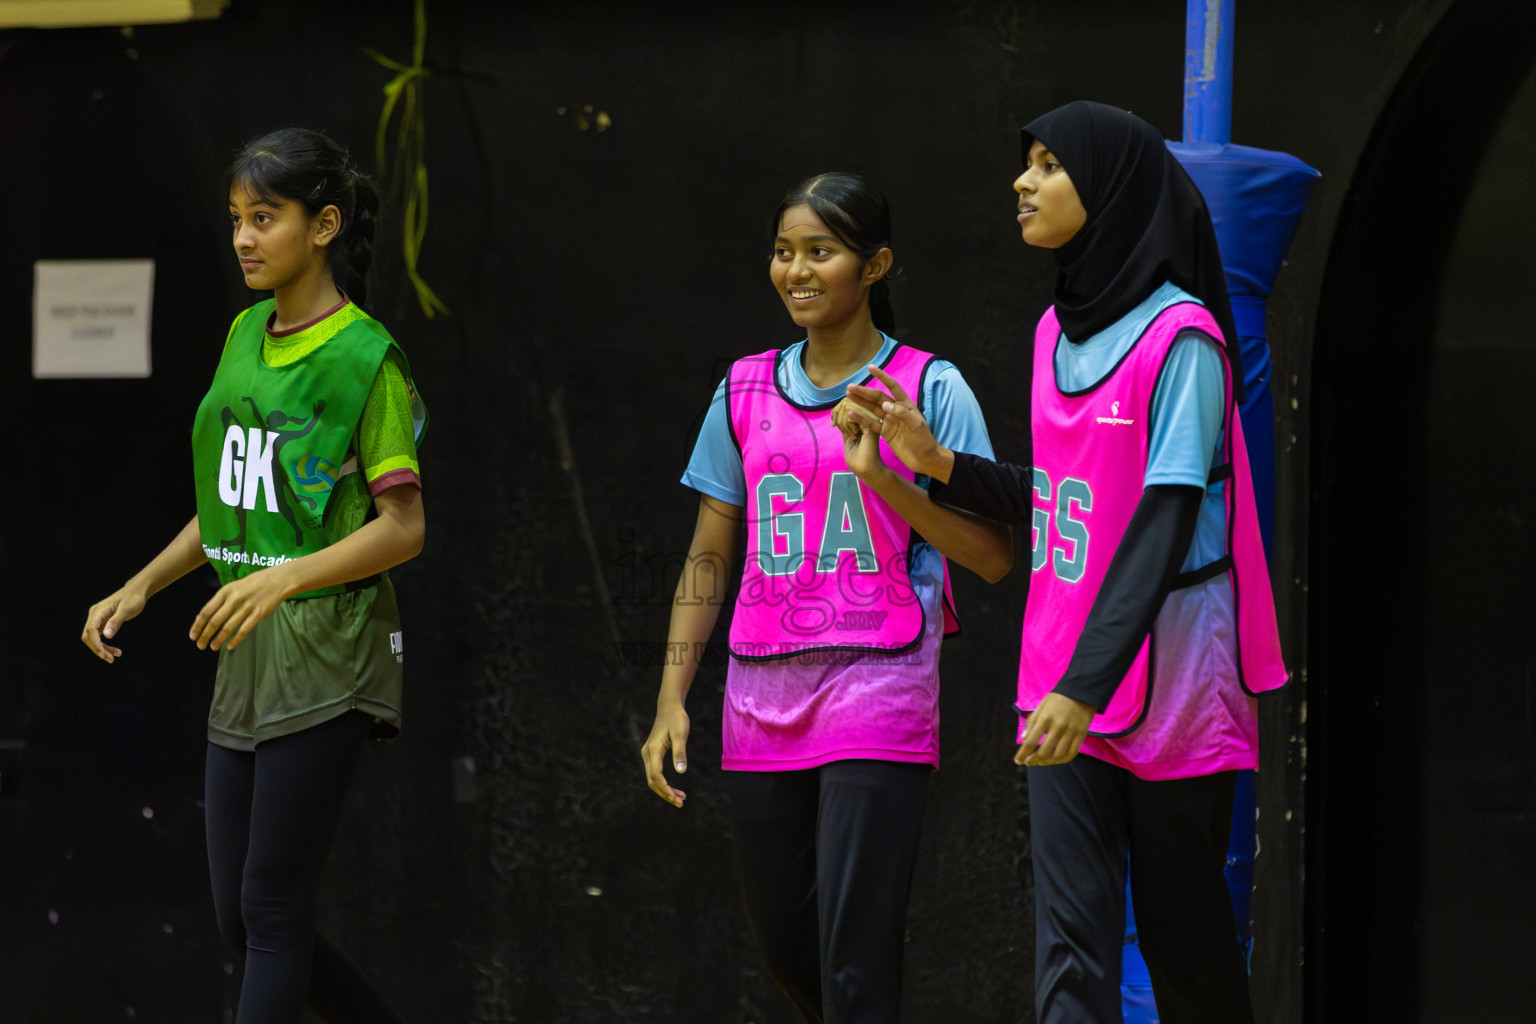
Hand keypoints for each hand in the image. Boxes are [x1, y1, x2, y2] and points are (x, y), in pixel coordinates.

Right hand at [82, 587, 147, 662]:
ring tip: (115, 656)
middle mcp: (94, 615)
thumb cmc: (133, 599)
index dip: (96, 644)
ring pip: (93, 638)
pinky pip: (99, 637)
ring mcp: (97, 619)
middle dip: (97, 649)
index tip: (105, 655)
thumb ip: (116, 621)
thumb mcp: (127, 610)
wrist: (136, 592)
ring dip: (101, 649)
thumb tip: (106, 636)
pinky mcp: (102, 623)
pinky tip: (115, 651)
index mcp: (98, 611)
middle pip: (88, 636)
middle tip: (111, 659)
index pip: (91, 630)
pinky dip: (105, 645)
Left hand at [190, 566, 294, 651]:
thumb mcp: (233, 587)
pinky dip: (236, 640)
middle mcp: (234, 599)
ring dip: (218, 640)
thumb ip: (220, 601)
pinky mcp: (258, 614)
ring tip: (213, 647)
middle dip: (205, 635)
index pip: (206, 611)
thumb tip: (205, 618)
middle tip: (200, 645)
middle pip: (215, 621)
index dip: (198, 625)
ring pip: (228, 627)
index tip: (192, 636)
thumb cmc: (252, 584)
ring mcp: (246, 607)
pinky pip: (244, 630)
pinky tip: (230, 646)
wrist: (276, 580)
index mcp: (225, 592)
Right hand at [641, 701, 690, 806]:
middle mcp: (647, 754)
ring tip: (680, 798)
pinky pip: (655, 773)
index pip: (655, 776)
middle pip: (652, 781)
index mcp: (653, 750)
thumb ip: (680, 752)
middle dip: (665, 793)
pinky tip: (675, 788)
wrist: (669, 706)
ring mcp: (648, 754)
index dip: (665, 788)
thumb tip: (681, 772)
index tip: (676, 797)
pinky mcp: (653, 754)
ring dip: (665, 790)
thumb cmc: (676, 718)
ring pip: (653, 778)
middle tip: (680, 802)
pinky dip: (664, 783)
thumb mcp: (681, 734)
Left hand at [831, 398, 888, 480]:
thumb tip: (838, 410)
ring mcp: (871, 419)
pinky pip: (853, 415)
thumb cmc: (856, 457)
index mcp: (865, 418)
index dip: (836, 410)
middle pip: (847, 402)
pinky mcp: (871, 424)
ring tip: (852, 435)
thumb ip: (845, 423)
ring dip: (843, 422)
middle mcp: (869, 416)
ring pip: (849, 407)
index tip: (833, 424)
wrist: (865, 469)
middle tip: (841, 429)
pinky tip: (854, 435)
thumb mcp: (847, 436)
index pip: (847, 402)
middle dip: (838, 414)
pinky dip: (847, 424)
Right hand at [845, 364, 951, 479]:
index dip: (882, 376)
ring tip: (848, 396)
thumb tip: (885, 404)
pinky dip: (861, 419)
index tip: (870, 368)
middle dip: (864, 391)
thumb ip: (901, 413)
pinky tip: (852, 414)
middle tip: (850, 387)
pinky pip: (871, 423)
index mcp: (905, 404)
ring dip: (860, 402)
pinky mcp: (884, 432)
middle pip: (877, 397)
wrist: (924, 458)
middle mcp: (895, 410)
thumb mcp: (916, 424)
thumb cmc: (924, 440)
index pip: (892, 386)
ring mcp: (889, 421)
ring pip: (872, 409)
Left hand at [1015, 692, 1095, 765]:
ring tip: (1041, 761)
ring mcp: (1071, 731)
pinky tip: (1055, 760)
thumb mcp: (1041, 706)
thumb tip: (1024, 738)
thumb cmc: (1057, 699)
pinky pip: (1072, 753)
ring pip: (1058, 755)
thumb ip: (1032, 722)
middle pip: (1045, 752)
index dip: (1023, 753)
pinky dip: (1062, 760)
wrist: (1081, 692)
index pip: (1031, 741)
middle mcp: (1058, 726)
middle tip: (1029, 762)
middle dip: (1034, 760)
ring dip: (1048, 762)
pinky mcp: (1082, 734)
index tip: (1018, 761)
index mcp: (1045, 718)